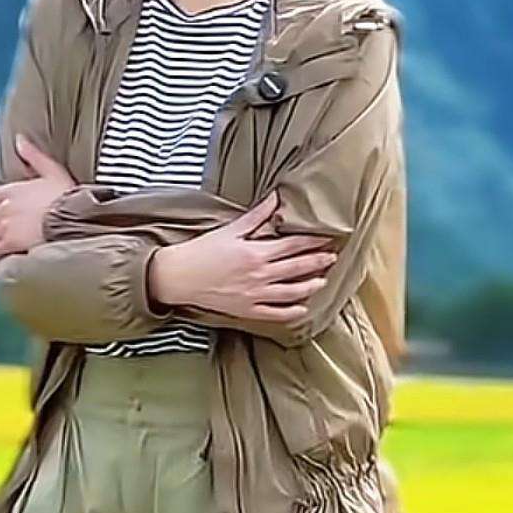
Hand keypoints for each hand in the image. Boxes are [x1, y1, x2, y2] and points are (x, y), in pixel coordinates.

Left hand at [0, 135, 77, 261]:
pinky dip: (0, 253)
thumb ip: (33, 155)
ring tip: (12, 242)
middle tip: (14, 228)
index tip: (14, 209)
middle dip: (1, 220)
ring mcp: (3, 226)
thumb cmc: (65, 197)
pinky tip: (8, 255)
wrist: (71, 222)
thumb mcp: (52, 170)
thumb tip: (19, 139)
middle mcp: (3, 207)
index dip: (5, 203)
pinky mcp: (8, 244)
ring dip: (0, 236)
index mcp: (10, 189)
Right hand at [149, 191, 338, 328]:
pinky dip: (291, 312)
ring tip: (322, 281)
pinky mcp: (247, 310)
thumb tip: (276, 198)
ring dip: (310, 286)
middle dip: (318, 262)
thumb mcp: (230, 229)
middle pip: (297, 268)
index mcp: (256, 252)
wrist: (179, 277)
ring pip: (291, 293)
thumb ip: (257, 216)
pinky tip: (302, 308)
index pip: (293, 245)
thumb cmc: (202, 251)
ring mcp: (255, 295)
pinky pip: (275, 314)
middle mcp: (260, 275)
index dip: (313, 241)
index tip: (327, 238)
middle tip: (333, 257)